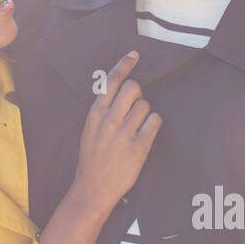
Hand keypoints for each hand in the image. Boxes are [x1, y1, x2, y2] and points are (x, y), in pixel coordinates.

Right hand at [72, 50, 162, 210]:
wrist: (93, 188)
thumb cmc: (92, 157)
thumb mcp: (89, 129)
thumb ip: (102, 109)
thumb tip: (120, 88)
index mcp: (95, 114)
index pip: (112, 81)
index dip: (124, 65)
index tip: (134, 55)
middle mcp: (109, 121)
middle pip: (133, 88)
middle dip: (138, 93)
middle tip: (134, 106)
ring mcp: (124, 134)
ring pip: (146, 105)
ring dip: (145, 113)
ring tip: (136, 127)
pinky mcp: (139, 148)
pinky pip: (155, 122)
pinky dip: (153, 124)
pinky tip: (145, 133)